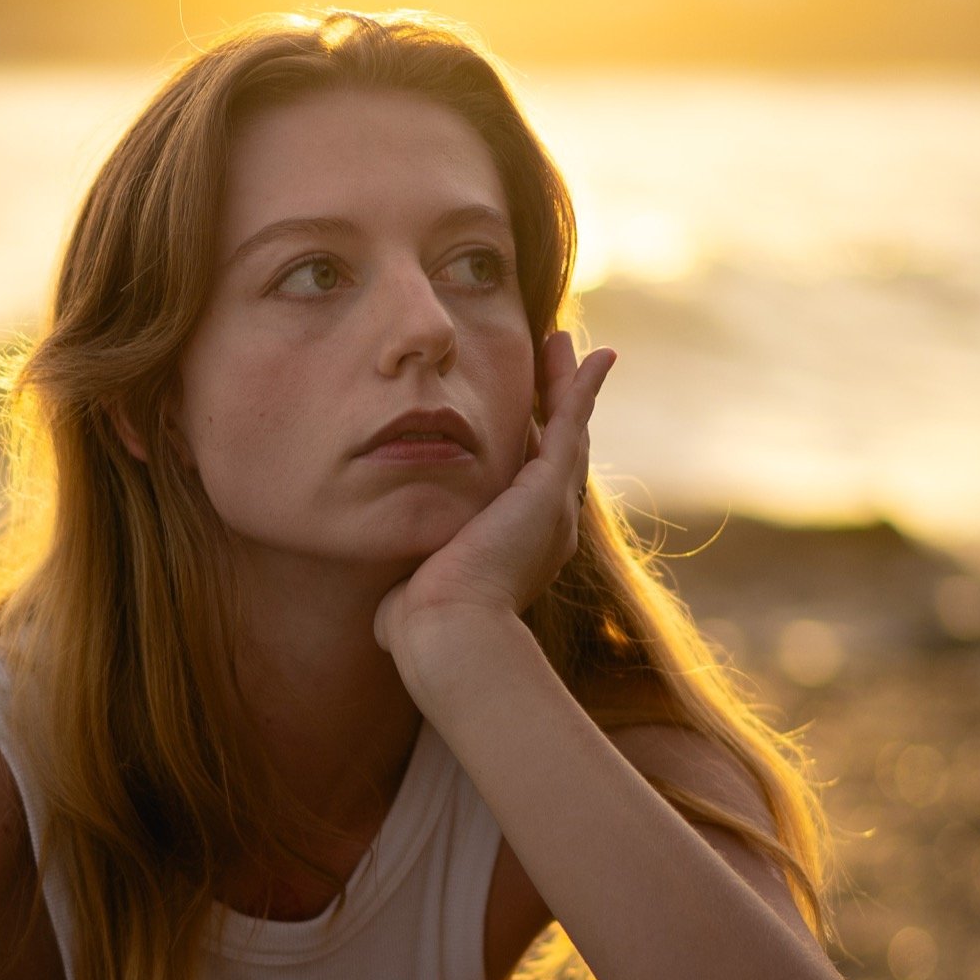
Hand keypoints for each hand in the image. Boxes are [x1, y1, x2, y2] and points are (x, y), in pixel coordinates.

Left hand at [374, 331, 614, 685]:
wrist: (448, 631)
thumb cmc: (422, 628)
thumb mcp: (412, 604)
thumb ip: (406, 598)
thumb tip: (385, 614)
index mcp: (517, 551)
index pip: (525, 490)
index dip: (525, 454)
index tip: (519, 426)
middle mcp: (546, 527)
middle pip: (557, 454)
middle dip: (557, 410)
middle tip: (560, 369)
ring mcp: (553, 505)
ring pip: (569, 431)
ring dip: (568, 387)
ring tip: (567, 348)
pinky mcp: (549, 487)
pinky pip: (572, 422)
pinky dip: (583, 387)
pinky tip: (593, 354)